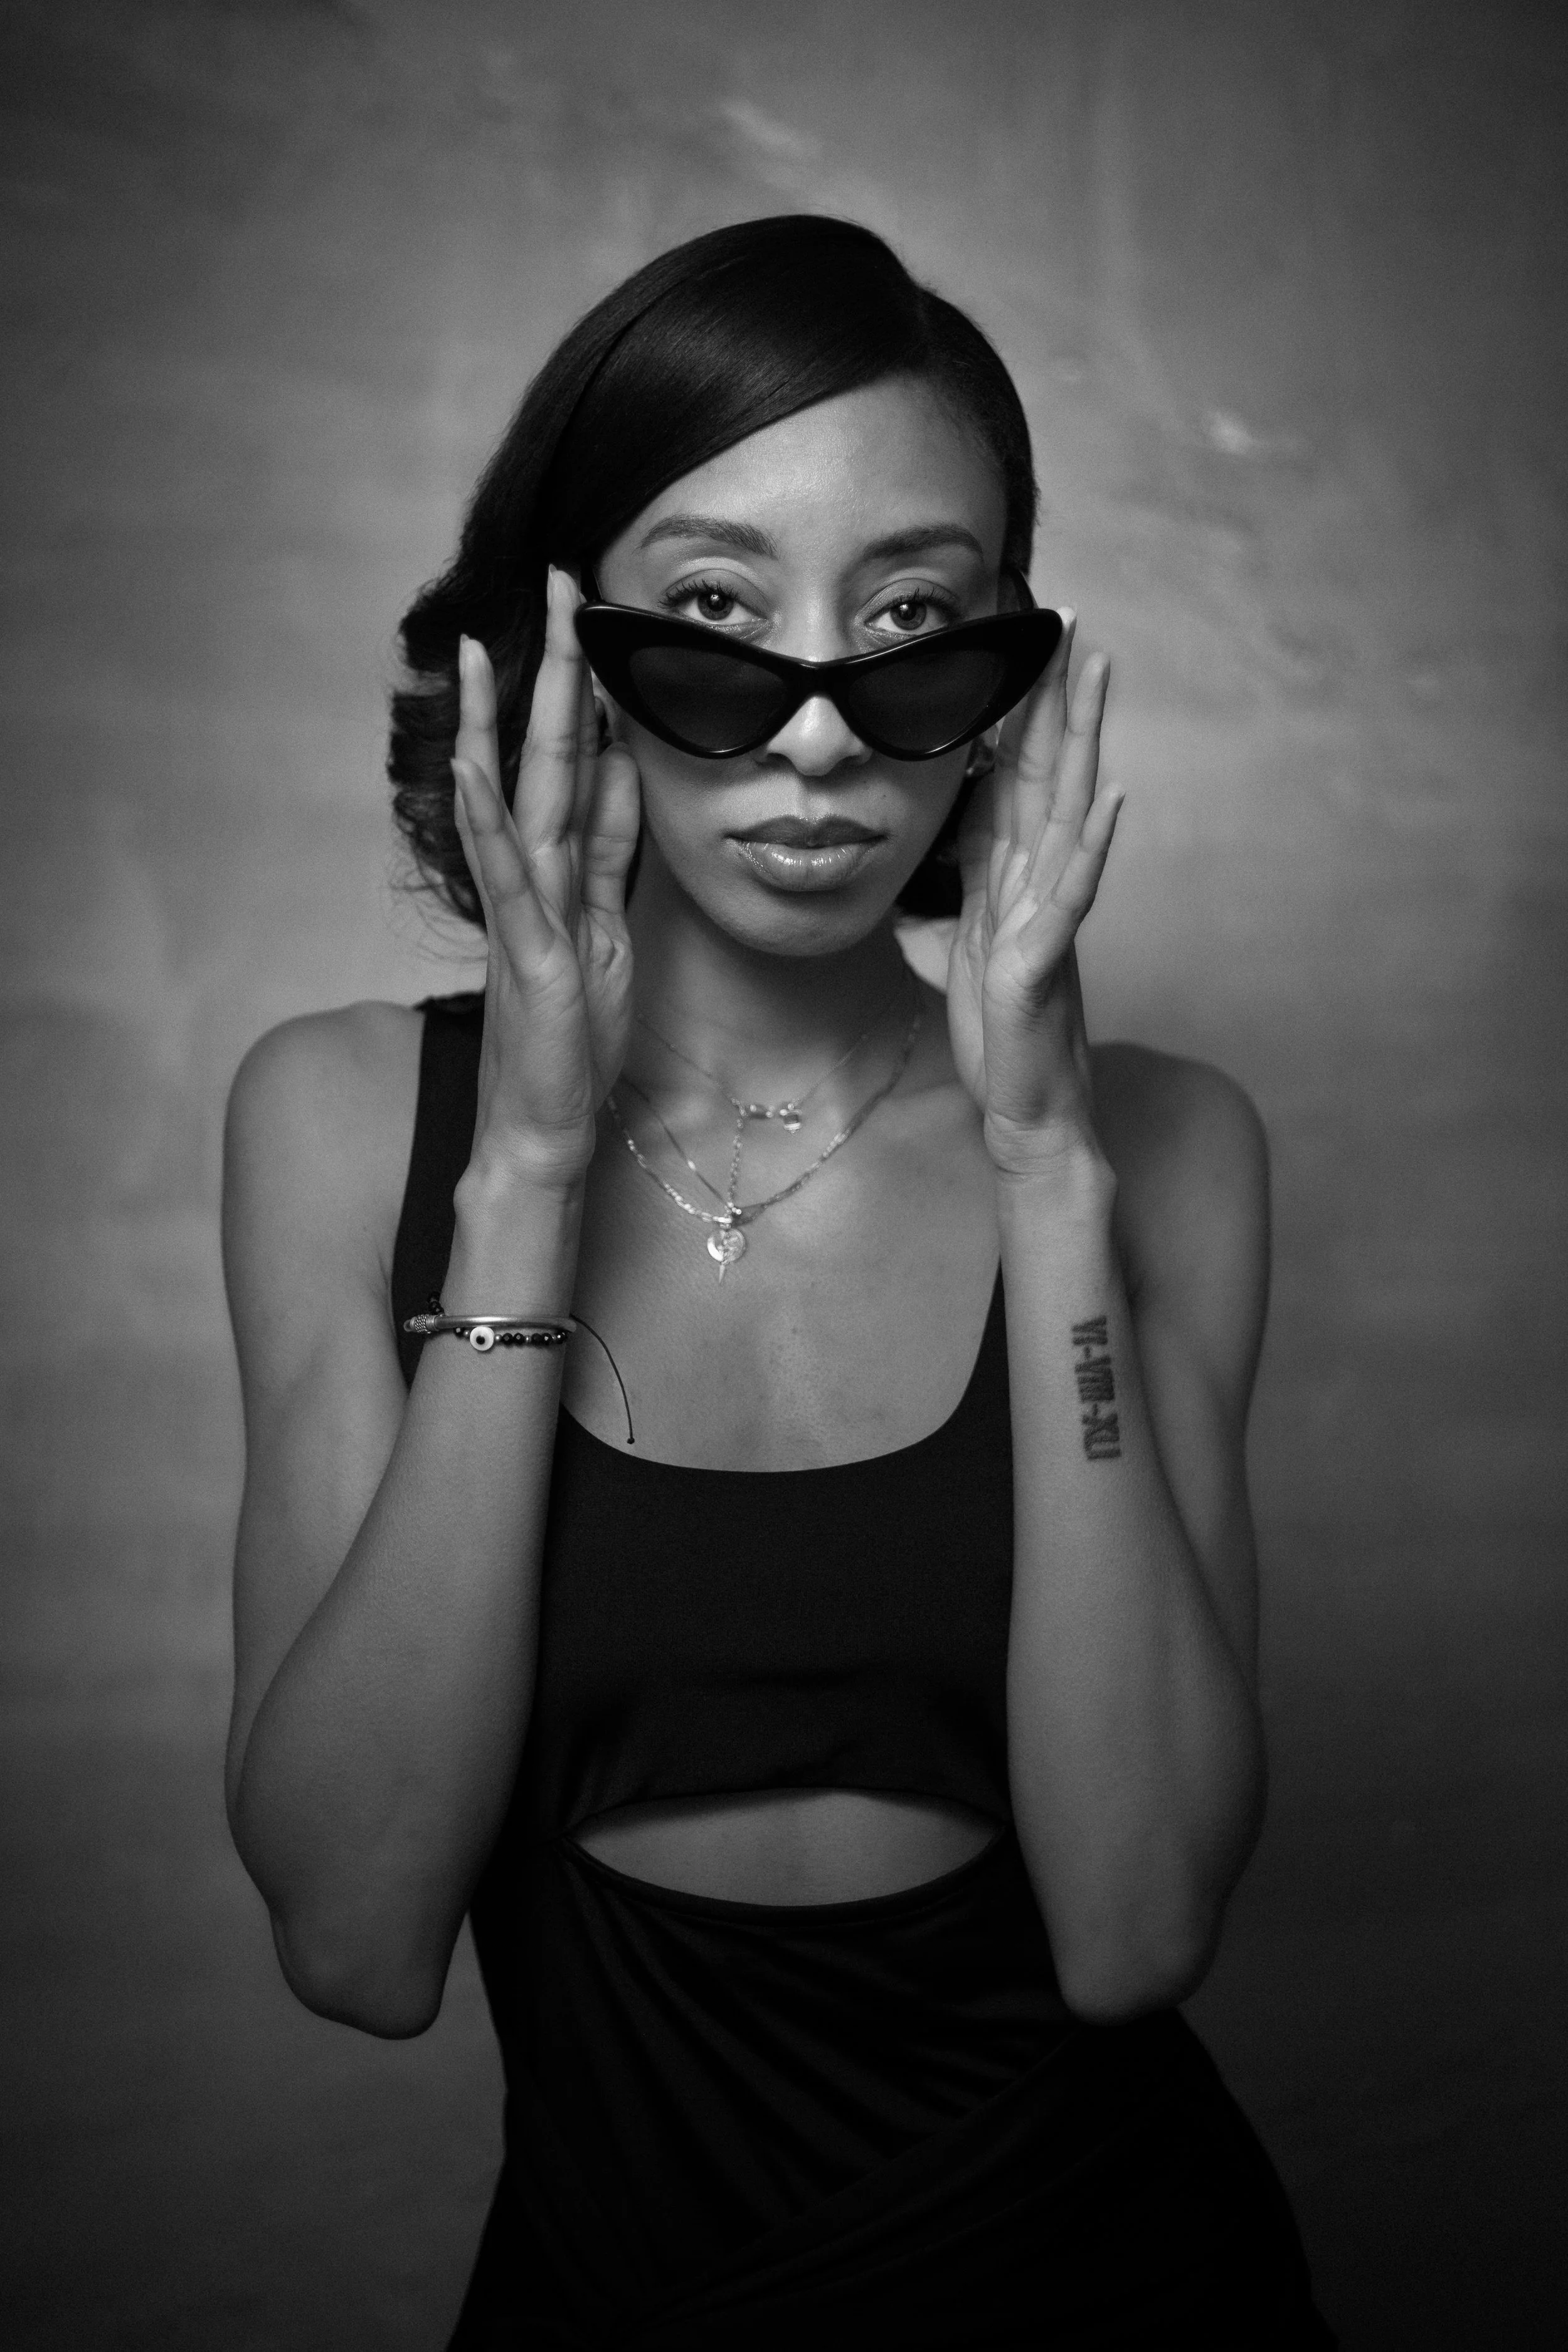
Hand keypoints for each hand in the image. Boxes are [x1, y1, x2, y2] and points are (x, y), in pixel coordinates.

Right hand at [452, 567, 640, 1189]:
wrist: (547, 1126)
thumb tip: (629, 766)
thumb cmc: (577, 1035)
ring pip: (513, 801)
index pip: (578, 764)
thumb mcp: (613, 925)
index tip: (593, 615)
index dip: (587, 690)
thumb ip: (616, 849)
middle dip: (550, 672)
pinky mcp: (526, 955)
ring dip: (494, 724)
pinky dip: (485, 819)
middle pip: (543, 760)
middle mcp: (538, 879)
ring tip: (482, 650)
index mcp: (566, 871)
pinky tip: (469, 766)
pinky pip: (506, 877)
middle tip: (553, 584)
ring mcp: (526, 913)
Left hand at [945, 615, 1122, 1173]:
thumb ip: (946, 909)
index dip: (1015, 713)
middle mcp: (1038, 882)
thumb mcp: (953, 955)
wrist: (1023, 1109)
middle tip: (1067, 619)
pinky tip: (1115, 796)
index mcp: (1011, 876)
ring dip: (1086, 739)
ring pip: (1072, 808)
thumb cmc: (999, 1036)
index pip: (1012, 776)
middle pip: (1049, 771)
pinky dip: (1095, 843)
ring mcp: (1049, 915)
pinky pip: (1076, 892)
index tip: (1018, 646)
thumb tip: (920, 878)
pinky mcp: (1046, 957)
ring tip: (1099, 673)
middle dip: (1056, 696)